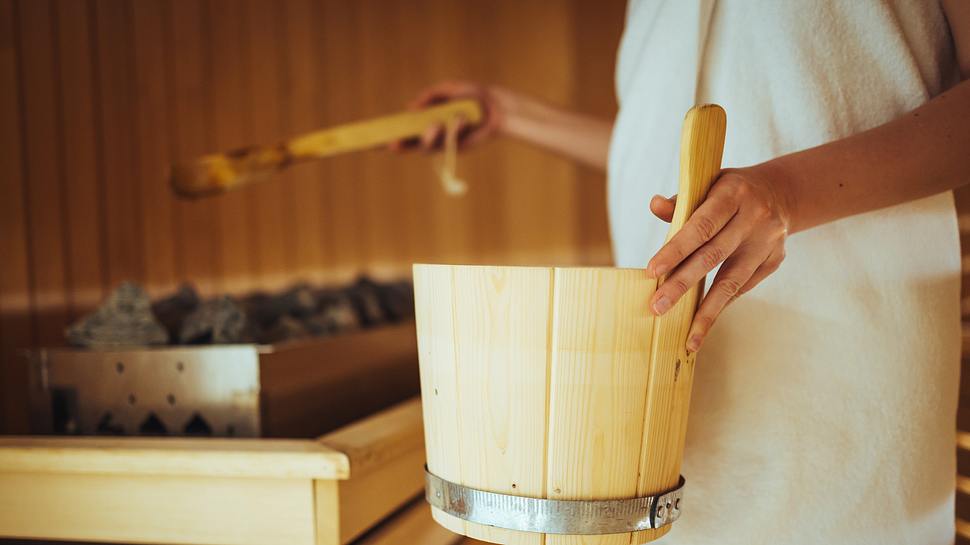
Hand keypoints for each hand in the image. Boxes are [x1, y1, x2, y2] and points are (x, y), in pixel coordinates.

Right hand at [390, 81, 509, 152]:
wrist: (495, 104)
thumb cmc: (470, 95)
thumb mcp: (446, 89)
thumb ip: (428, 96)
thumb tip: (409, 109)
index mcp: (424, 119)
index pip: (401, 129)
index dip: (386, 134)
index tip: (371, 139)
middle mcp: (430, 133)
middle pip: (408, 144)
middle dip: (400, 145)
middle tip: (393, 143)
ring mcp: (442, 143)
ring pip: (427, 147)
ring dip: (429, 136)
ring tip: (436, 125)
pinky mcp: (457, 148)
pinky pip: (448, 143)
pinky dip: (454, 129)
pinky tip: (462, 119)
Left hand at [646, 166, 792, 351]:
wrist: (780, 194)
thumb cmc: (729, 192)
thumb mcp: (708, 184)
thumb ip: (682, 200)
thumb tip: (654, 205)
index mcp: (733, 194)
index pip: (700, 226)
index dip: (676, 249)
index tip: (652, 272)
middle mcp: (754, 218)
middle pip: (712, 256)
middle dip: (682, 285)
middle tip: (657, 308)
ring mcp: (767, 242)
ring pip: (732, 281)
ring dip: (707, 311)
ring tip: (688, 338)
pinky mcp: (774, 261)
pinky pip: (743, 287)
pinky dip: (722, 304)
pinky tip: (704, 321)